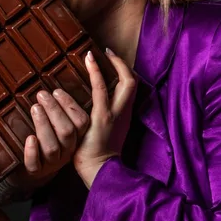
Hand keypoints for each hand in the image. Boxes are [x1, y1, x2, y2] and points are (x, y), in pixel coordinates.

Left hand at [6, 88, 89, 193]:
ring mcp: (52, 163)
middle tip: (42, 94)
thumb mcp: (58, 127)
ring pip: (52, 147)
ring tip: (35, 108)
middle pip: (66, 132)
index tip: (56, 91)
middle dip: (54, 110)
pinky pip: (35, 164)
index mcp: (76, 138)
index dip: (70, 106)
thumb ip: (60, 111)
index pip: (81, 122)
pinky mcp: (36, 171)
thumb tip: (53, 86)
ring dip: (43, 125)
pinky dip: (32, 151)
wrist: (35, 171)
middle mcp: (67, 151)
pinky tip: (29, 138)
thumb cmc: (47, 140)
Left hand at [73, 48, 137, 188]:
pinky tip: (88, 61)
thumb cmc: (98, 152)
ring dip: (105, 66)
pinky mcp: (102, 118)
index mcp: (125, 115)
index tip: (112, 56)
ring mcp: (114, 114)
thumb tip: (94, 101)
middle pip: (132, 82)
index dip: (125, 69)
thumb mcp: (106, 130)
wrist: (99, 170)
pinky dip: (96, 73)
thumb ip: (105, 115)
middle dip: (121, 63)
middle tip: (107, 51)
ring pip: (122, 83)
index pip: (131, 87)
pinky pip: (101, 90)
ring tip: (90, 54)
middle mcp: (124, 112)